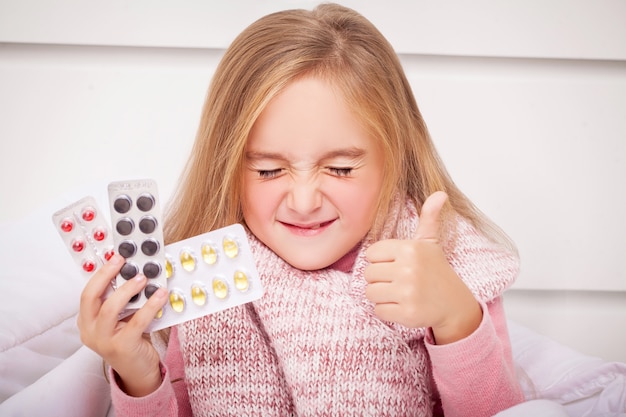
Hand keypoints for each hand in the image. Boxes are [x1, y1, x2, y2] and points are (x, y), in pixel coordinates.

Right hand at [77, 254, 167, 395]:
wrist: (138, 372)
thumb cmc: (130, 341)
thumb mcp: (120, 320)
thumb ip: (121, 301)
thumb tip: (135, 272)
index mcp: (86, 322)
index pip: (87, 293)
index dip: (100, 273)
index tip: (115, 257)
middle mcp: (90, 331)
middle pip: (91, 297)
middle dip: (107, 275)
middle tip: (124, 261)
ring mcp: (104, 341)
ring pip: (110, 308)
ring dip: (128, 290)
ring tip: (143, 278)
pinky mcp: (122, 347)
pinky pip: (137, 321)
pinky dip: (150, 305)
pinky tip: (161, 295)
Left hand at [364, 191, 481, 343]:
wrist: (454, 304)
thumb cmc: (436, 270)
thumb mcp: (431, 242)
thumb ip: (429, 217)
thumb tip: (441, 193)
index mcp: (410, 248)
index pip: (371, 254)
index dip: (381, 261)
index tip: (397, 264)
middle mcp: (408, 269)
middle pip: (368, 274)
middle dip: (380, 279)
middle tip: (399, 281)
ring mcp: (408, 292)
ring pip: (370, 293)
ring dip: (381, 296)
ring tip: (399, 293)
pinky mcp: (407, 314)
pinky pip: (378, 311)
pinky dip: (387, 311)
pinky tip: (402, 306)